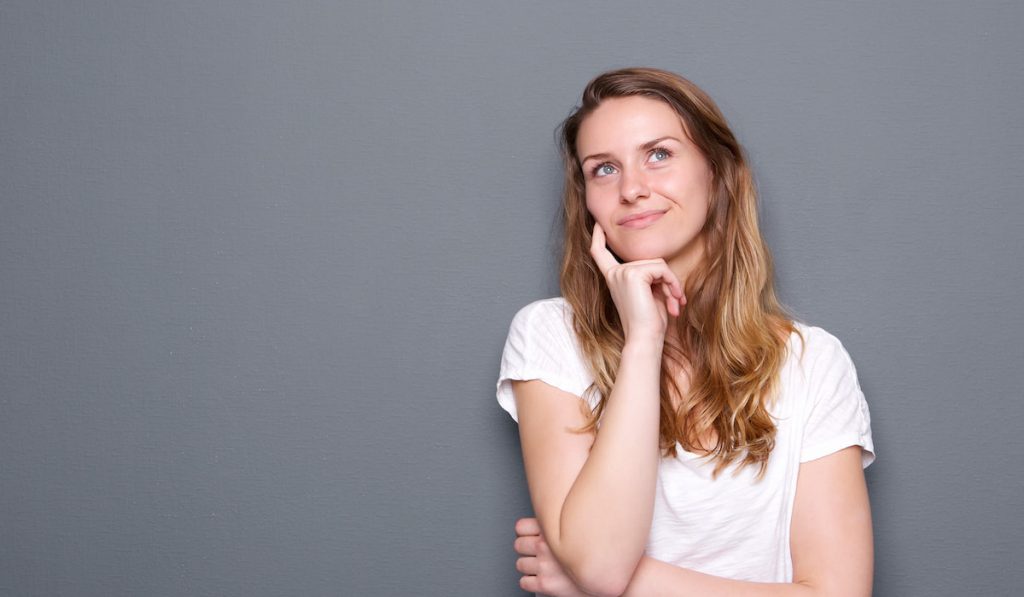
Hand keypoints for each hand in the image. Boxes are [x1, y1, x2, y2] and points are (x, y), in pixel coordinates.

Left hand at [514, 517, 590, 595]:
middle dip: (525, 549)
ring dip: (528, 566)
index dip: (524, 532)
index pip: (520, 527)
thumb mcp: (578, 529)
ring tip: (539, 566)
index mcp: (551, 530)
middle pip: (518, 545)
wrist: (605, 579)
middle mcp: (545, 547)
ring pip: (520, 564)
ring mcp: (544, 566)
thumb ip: (560, 523)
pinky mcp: (544, 584)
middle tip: (535, 552)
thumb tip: (548, 517)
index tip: (528, 535)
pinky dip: (530, 582)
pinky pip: (524, 582)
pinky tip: (540, 579)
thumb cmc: (594, 555)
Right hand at [590, 222, 684, 341]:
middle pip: (648, 260)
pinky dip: (672, 283)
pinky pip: (662, 269)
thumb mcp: (649, 293)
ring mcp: (623, 272)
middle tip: (676, 300)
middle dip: (666, 279)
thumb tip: (661, 266)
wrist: (644, 338)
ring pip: (658, 264)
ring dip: (672, 283)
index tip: (599, 224)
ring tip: (675, 302)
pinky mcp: (634, 274)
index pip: (600, 253)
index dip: (598, 237)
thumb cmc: (649, 322)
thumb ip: (649, 276)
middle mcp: (615, 273)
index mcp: (613, 277)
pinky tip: (674, 299)